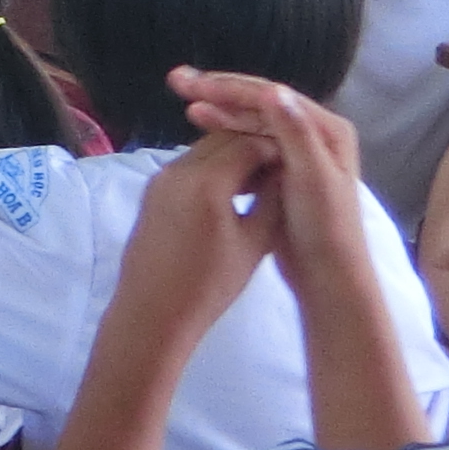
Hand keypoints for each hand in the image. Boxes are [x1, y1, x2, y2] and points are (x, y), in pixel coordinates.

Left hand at [113, 128, 284, 338]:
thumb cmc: (211, 284)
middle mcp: (176, 170)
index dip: (276, 148)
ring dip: (230, 157)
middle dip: (252, 146)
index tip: (298, 158)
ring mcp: (158, 179)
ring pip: (201, 151)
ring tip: (260, 179)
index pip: (246, 144)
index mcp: (206, 181)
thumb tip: (286, 173)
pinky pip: (186, 167)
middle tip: (281, 164)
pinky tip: (231, 190)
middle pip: (221, 140)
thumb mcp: (254, 243)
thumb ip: (272, 201)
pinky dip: (211, 169)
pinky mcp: (151, 191)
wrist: (154, 309)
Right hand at [176, 66, 380, 282]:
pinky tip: (202, 128)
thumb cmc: (324, 228)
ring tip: (186, 104)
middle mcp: (316, 133)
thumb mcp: (312, 179)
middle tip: (177, 82)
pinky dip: (226, 130)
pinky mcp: (284, 169)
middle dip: (219, 91)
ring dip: (219, 108)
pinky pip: (250, 138)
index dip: (229, 88)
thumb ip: (296, 133)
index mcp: (328, 130)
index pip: (271, 96)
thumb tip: (272, 90)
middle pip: (260, 102)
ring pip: (253, 120)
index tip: (190, 87)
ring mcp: (300, 151)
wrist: (329, 275)